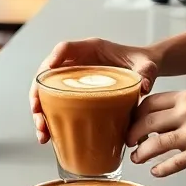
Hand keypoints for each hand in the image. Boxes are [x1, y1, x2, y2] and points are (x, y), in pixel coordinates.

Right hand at [30, 39, 158, 143]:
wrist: (146, 69)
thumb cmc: (144, 63)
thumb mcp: (147, 66)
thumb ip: (146, 73)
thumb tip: (143, 87)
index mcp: (91, 49)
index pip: (65, 48)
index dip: (53, 58)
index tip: (47, 71)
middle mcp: (78, 62)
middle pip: (48, 74)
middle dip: (38, 94)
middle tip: (38, 113)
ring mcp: (74, 78)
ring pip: (47, 92)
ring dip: (40, 112)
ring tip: (43, 133)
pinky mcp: (76, 93)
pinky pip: (56, 104)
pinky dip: (50, 119)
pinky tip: (49, 136)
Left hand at [125, 91, 185, 177]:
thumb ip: (179, 108)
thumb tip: (153, 119)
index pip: (149, 102)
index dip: (135, 114)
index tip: (129, 122)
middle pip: (147, 122)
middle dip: (132, 134)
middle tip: (128, 142)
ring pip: (156, 143)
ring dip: (141, 153)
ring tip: (136, 157)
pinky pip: (173, 162)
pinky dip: (161, 168)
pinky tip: (156, 170)